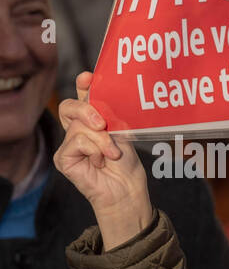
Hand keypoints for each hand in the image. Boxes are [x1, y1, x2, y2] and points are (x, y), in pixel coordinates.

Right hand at [53, 71, 151, 248]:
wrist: (127, 190)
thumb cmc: (127, 165)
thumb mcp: (123, 134)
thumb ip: (111, 115)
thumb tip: (103, 94)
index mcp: (91, 120)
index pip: (82, 97)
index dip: (83, 86)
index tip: (88, 78)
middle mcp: (76, 129)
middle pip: (70, 106)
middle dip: (87, 110)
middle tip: (103, 124)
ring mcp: (68, 144)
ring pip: (79, 127)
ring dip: (102, 140)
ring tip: (113, 154)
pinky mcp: (62, 158)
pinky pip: (76, 142)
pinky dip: (94, 151)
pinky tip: (101, 162)